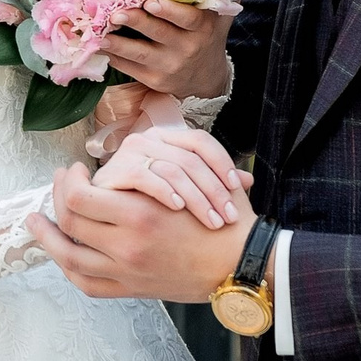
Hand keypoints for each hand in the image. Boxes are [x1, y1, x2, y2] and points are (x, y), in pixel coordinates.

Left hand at [26, 164, 251, 301]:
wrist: (243, 263)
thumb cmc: (223, 217)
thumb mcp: (194, 179)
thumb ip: (159, 167)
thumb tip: (130, 149)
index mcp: (140, 214)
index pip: (77, 198)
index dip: (67, 181)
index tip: (72, 170)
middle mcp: (127, 246)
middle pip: (68, 223)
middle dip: (56, 199)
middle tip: (58, 185)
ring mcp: (127, 272)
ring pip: (69, 257)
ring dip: (47, 237)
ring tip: (36, 221)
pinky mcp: (132, 290)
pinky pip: (87, 283)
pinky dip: (68, 268)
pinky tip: (61, 252)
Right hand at [89, 125, 253, 230]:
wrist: (112, 219)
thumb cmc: (150, 207)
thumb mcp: (187, 194)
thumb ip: (214, 184)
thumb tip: (248, 181)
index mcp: (167, 138)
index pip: (201, 141)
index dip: (222, 164)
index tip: (237, 191)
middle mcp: (148, 139)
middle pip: (191, 159)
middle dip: (214, 191)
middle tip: (228, 218)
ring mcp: (130, 153)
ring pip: (173, 169)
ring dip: (196, 198)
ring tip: (211, 222)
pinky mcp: (115, 170)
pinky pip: (145, 177)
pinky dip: (164, 191)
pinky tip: (177, 208)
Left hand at [97, 0, 231, 99]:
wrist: (206, 77)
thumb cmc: (206, 35)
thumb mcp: (217, 16)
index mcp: (202, 28)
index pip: (188, 19)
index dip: (169, 11)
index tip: (151, 2)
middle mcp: (187, 47)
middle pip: (159, 33)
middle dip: (137, 22)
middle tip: (116, 13)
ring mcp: (169, 66)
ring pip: (140, 53)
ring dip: (118, 44)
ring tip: (100, 34)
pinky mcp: (154, 79)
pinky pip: (131, 68)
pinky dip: (114, 57)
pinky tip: (99, 47)